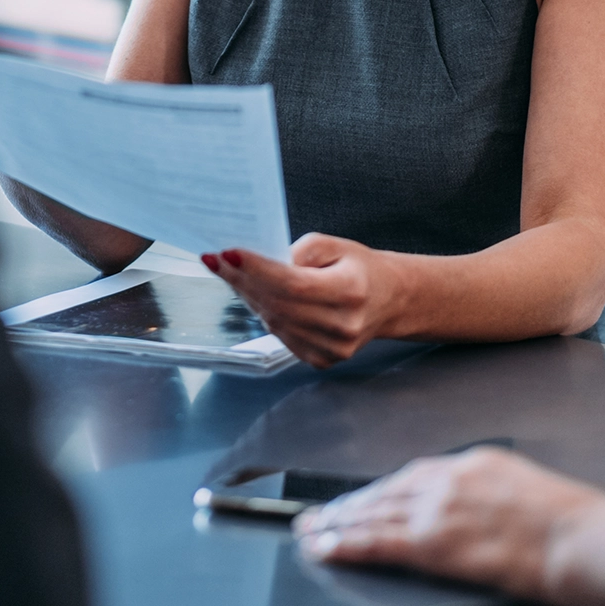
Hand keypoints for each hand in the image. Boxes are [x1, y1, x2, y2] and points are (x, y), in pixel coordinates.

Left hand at [202, 232, 404, 367]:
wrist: (388, 301)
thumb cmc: (359, 269)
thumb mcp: (336, 245)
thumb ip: (300, 251)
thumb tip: (262, 263)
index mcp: (350, 291)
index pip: (293, 284)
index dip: (256, 270)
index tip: (227, 253)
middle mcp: (342, 325)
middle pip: (278, 304)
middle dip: (242, 280)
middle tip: (216, 260)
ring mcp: (333, 349)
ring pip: (274, 322)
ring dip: (248, 296)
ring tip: (231, 273)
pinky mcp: (322, 360)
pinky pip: (281, 335)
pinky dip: (264, 314)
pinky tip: (256, 295)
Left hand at [293, 448, 604, 604]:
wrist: (580, 540)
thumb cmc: (573, 526)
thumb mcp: (532, 493)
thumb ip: (497, 497)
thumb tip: (484, 513)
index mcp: (476, 464)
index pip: (416, 475)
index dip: (384, 490)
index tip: (365, 497)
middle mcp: (450, 479)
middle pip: (387, 490)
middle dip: (351, 503)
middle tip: (321, 512)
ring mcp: (438, 509)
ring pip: (373, 513)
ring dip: (339, 522)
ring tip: (313, 530)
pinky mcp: (431, 541)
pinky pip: (376, 541)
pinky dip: (346, 543)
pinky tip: (325, 547)